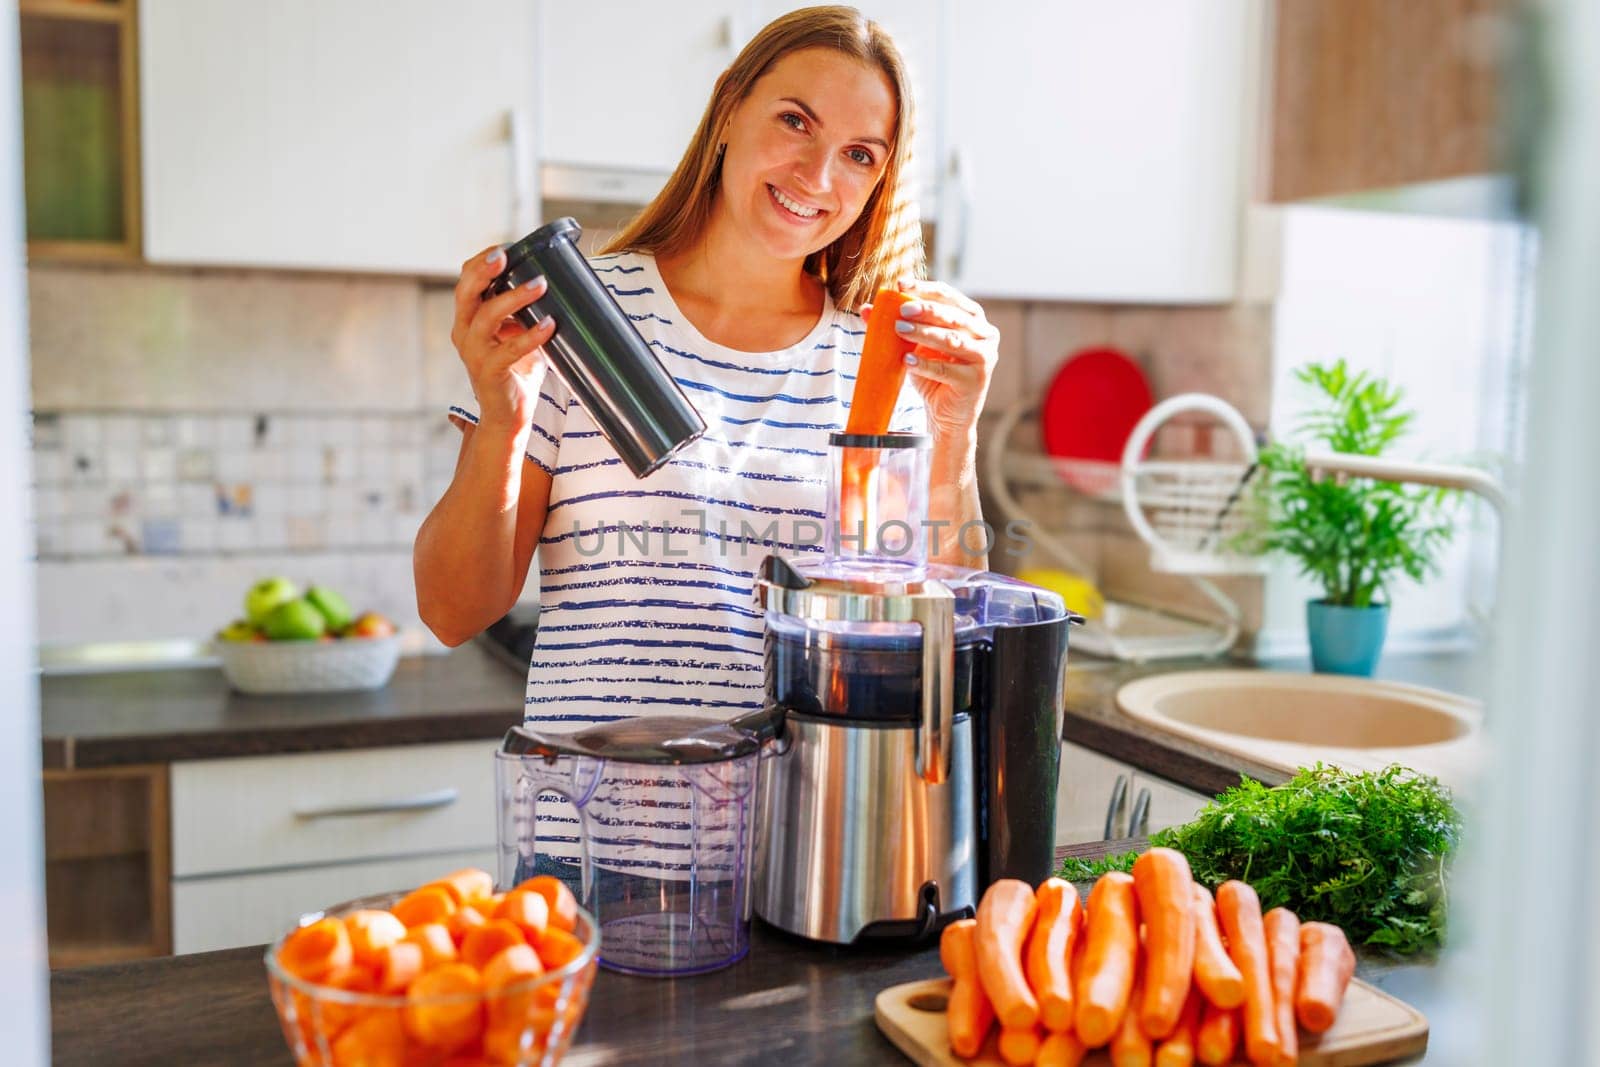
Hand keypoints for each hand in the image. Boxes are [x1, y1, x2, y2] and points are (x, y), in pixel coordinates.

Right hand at [450, 245, 555, 434]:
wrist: (509, 416)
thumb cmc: (516, 371)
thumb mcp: (517, 333)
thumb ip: (525, 312)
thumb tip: (556, 282)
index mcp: (468, 319)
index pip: (466, 281)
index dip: (482, 261)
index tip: (506, 247)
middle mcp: (464, 333)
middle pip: (466, 293)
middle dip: (483, 270)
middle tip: (505, 255)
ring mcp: (474, 354)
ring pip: (487, 317)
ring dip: (514, 297)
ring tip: (540, 285)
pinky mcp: (489, 373)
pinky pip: (509, 350)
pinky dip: (530, 336)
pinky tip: (549, 325)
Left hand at [864, 279, 998, 443]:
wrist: (947, 414)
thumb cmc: (934, 374)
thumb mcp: (915, 346)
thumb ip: (897, 326)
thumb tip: (866, 309)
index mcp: (972, 318)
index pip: (949, 296)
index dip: (925, 288)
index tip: (900, 284)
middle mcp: (985, 334)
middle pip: (954, 316)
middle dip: (927, 309)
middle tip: (902, 308)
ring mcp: (984, 357)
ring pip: (952, 340)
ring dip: (924, 333)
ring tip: (899, 329)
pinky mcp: (976, 380)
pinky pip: (947, 370)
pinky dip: (925, 364)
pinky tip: (906, 361)